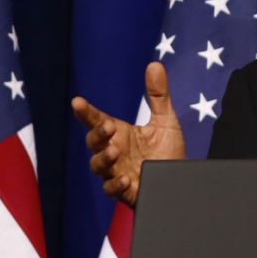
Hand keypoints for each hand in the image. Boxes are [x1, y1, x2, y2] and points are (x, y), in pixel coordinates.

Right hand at [71, 62, 185, 207]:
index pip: (97, 120)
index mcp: (119, 134)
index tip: (77, 102)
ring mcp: (117, 172)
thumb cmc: (168, 152)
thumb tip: (154, 64)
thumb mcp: (166, 120)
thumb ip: (158, 95)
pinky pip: (112, 190)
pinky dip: (116, 185)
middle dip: (97, 134)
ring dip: (104, 158)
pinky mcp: (125, 192)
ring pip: (98, 166)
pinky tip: (126, 179)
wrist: (180, 180)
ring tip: (115, 151)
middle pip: (93, 143)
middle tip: (108, 125)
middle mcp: (114, 152)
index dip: (86, 112)